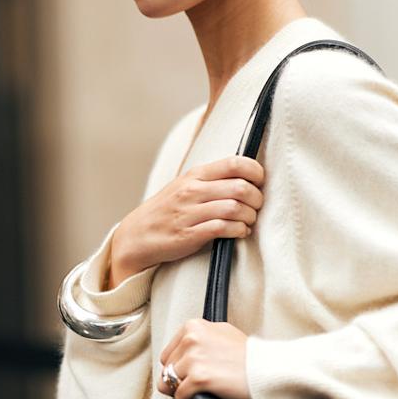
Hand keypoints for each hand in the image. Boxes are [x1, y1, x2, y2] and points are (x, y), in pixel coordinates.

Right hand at [112, 155, 264, 282]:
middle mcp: (193, 191)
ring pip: (234, 208)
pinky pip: (223, 228)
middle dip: (257, 199)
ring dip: (250, 217)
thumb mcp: (186, 185)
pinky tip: (240, 232)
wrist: (137, 235)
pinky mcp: (189, 235)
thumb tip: (248, 176)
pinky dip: (239, 231)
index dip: (256, 172)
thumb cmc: (168, 210)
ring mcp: (190, 213)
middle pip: (240, 187)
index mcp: (195, 175)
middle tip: (257, 206)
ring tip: (249, 221)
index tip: (260, 183)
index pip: (235, 163)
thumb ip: (213, 179)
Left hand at [157, 318, 252, 398]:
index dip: (179, 368)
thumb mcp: (222, 334)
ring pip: (170, 383)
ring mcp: (194, 357)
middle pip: (167, 369)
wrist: (269, 370)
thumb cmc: (250, 357)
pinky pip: (179, 395)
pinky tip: (205, 395)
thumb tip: (175, 359)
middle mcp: (191, 338)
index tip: (193, 373)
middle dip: (179, 379)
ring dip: (184, 390)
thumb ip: (199, 340)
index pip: (168, 354)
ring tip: (205, 388)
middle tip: (201, 383)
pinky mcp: (198, 377)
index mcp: (193, 326)